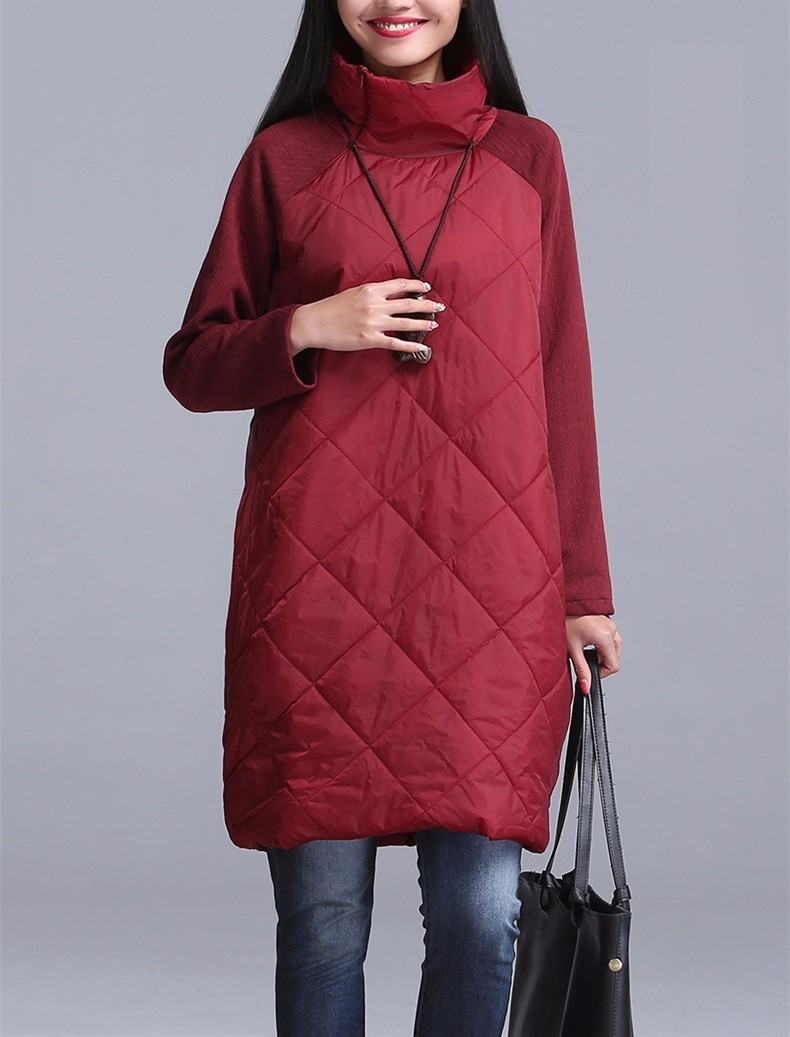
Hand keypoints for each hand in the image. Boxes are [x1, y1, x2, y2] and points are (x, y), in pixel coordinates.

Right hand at [289, 278, 443, 356]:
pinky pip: (395, 343)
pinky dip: (410, 345)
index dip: (417, 286)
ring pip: (405, 323)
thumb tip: (388, 295)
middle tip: (439, 307)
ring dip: (423, 324)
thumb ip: (372, 293)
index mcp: (371, 290)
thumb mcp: (353, 293)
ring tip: (434, 325)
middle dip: (427, 305)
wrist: (314, 323)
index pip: (400, 285)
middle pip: (408, 304)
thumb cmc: (331, 308)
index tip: (427, 288)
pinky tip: (421, 347)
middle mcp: (375, 304)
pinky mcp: (369, 339)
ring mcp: (373, 322)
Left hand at [566, 615, 622, 693]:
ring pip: (614, 649)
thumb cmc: (566, 619)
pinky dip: (603, 645)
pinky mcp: (608, 622)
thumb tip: (586, 686)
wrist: (563, 602)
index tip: (590, 673)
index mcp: (605, 637)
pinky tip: (589, 643)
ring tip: (586, 650)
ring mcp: (611, 625)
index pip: (613, 666)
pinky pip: (611, 639)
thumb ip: (581, 669)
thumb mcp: (572, 648)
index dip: (601, 673)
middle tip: (585, 660)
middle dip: (601, 663)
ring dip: (602, 654)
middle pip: (615, 658)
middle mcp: (611, 630)